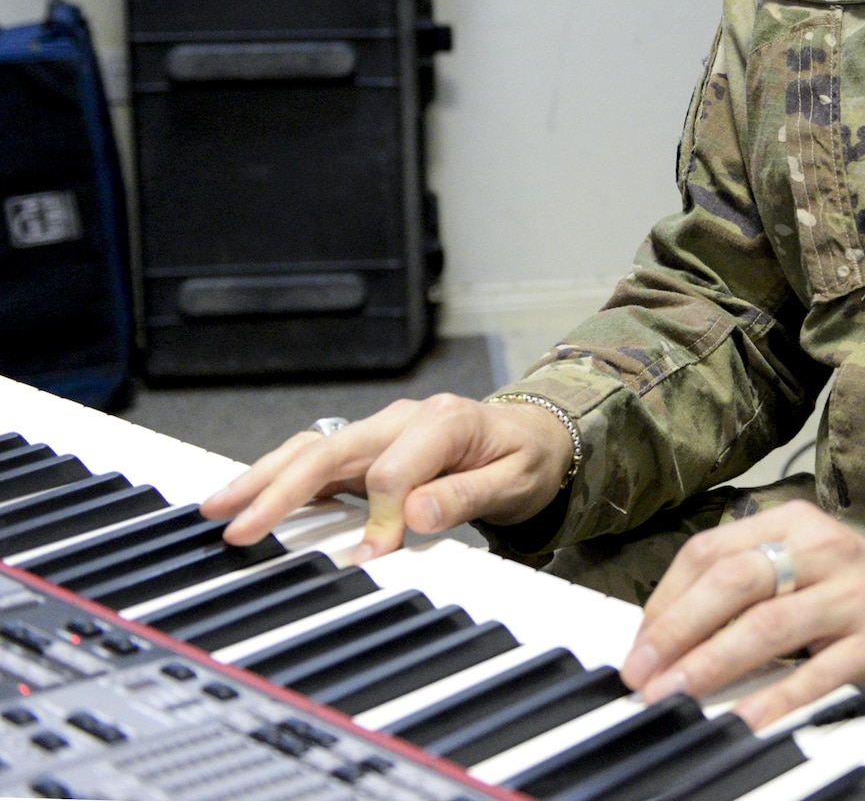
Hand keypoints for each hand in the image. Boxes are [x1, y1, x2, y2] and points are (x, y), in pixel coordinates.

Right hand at [199, 394, 575, 560]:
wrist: (535, 436)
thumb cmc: (526, 458)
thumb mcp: (514, 480)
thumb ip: (464, 496)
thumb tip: (413, 512)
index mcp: (443, 421)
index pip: (391, 470)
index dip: (380, 516)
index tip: (376, 555)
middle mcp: (403, 419)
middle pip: (331, 449)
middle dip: (281, 488)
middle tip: (239, 525)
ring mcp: (381, 431)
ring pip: (311, 449)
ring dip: (264, 478)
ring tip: (219, 507)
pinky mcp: (368, 448)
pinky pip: (317, 458)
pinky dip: (279, 476)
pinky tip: (247, 498)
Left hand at [620, 503, 864, 728]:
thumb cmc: (851, 590)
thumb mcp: (799, 565)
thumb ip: (742, 585)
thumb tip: (662, 636)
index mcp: (792, 523)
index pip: (712, 551)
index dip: (666, 600)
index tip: (640, 646)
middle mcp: (822, 549)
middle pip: (735, 581)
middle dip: (678, 629)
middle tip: (644, 673)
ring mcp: (852, 594)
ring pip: (770, 623)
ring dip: (714, 663)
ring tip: (677, 695)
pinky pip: (818, 673)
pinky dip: (777, 698)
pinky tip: (746, 719)